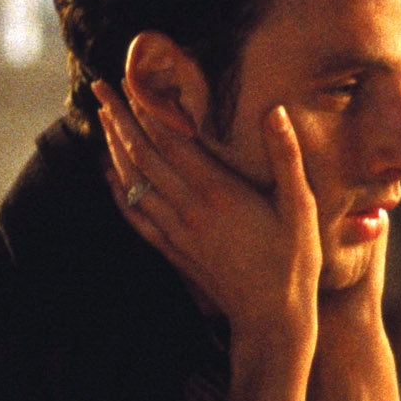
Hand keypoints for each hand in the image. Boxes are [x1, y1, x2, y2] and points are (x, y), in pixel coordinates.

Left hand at [95, 81, 318, 335]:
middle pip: (143, 154)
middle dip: (118, 118)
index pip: (171, 140)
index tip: (131, 80)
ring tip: (101, 119)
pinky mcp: (175, 251)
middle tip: (98, 88)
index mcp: (219, 193)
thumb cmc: (294, 262)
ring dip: (114, 147)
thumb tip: (275, 112)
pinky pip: (136, 216)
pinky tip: (109, 176)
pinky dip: (118, 192)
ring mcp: (178, 232)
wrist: (272, 320)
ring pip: (134, 182)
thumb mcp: (301, 208)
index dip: (147, 108)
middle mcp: (190, 209)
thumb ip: (287, 157)